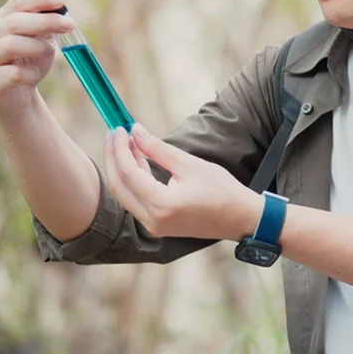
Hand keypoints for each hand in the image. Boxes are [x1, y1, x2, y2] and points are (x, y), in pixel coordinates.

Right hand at [0, 0, 75, 122]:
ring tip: (50, 51)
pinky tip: (35, 75)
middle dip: (45, 21)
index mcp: (6, 18)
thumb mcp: (43, 39)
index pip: (19, 1)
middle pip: (15, 22)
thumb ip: (50, 25)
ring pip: (10, 45)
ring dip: (37, 47)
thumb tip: (64, 14)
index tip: (61, 0)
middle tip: (71, 24)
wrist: (16, 95)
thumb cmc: (30, 61)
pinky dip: (31, 74)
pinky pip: (14, 74)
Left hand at [104, 123, 262, 241]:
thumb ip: (157, 148)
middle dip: (112, 157)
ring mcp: (152, 226)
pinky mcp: (156, 225)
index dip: (120, 148)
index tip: (120, 127)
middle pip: (118, 186)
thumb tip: (135, 130)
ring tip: (123, 142)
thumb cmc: (221, 190)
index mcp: (161, 205)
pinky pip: (135, 201)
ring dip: (120, 168)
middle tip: (114, 133)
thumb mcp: (189, 164)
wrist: (240, 218)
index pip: (128, 172)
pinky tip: (135, 160)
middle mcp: (152, 220)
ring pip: (124, 194)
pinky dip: (131, 180)